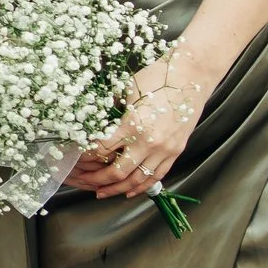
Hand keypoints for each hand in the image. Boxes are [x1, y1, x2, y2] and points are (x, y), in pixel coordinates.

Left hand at [65, 47, 211, 198]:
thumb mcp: (126, 91)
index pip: (102, 150)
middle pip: (117, 172)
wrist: (192, 75)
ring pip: (137, 180)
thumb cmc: (157, 77)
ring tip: (101, 192)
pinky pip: (157, 176)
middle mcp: (150, 141)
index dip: (85, 157)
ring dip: (116, 189)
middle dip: (96, 179)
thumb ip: (111, 112)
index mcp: (133, 124)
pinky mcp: (176, 151)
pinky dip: (141, 187)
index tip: (75, 158)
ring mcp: (165, 149)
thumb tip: (92, 126)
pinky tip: (128, 191)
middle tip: (82, 180)